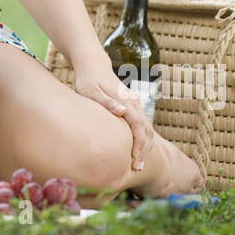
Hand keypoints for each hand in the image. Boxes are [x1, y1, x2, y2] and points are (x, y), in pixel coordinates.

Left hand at [71, 54, 153, 170]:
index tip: (135, 161)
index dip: (139, 146)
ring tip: (137, 163)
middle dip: (144, 150)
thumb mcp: (91, 90)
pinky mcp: (132, 106)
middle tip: (137, 168)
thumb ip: (106, 102)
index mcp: (127, 101)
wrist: (93, 65)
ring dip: (145, 146)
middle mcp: (134, 103)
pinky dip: (142, 139)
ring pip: (147, 128)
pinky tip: (136, 150)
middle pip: (146, 130)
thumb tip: (123, 112)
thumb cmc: (88, 80)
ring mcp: (135, 104)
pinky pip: (142, 125)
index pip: (139, 127)